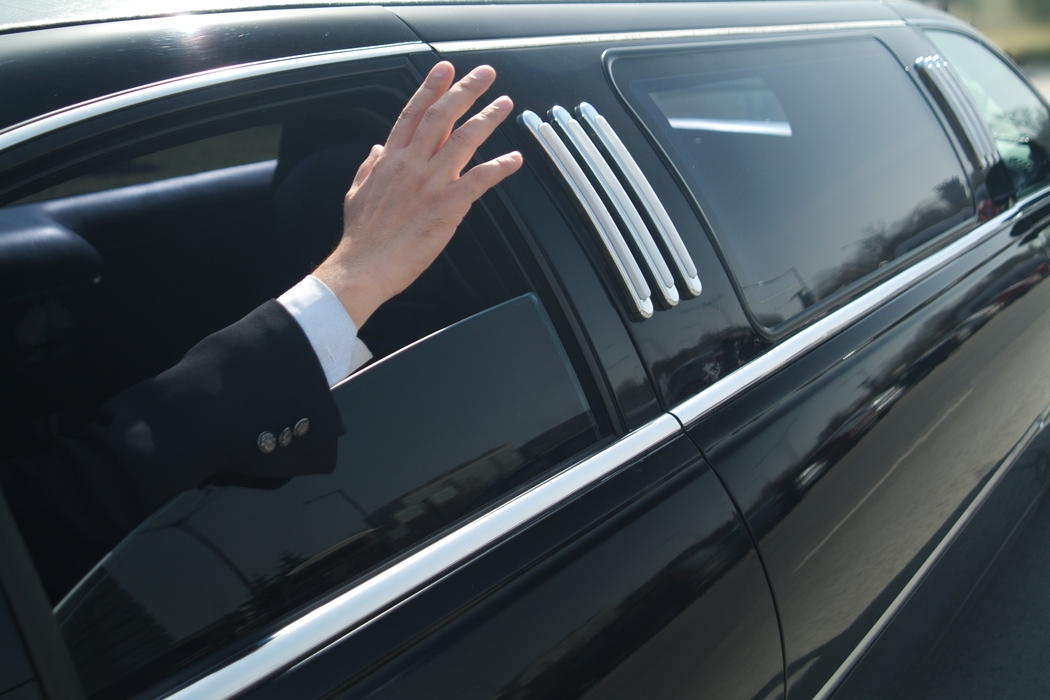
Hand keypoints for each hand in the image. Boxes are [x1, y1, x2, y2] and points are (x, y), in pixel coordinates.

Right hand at [312, 62, 522, 327]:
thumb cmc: (361, 238)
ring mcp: (430, 183)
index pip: (413, 114)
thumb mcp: (356, 193)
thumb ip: (369, 166)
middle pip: (442, 117)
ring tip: (504, 103)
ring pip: (464, 140)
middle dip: (465, 90)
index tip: (445, 69)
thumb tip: (377, 149)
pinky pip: (479, 180)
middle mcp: (411, 165)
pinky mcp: (446, 206)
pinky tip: (514, 158)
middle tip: (485, 73)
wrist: (363, 267)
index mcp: (390, 160)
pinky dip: (499, 167)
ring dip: (487, 118)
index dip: (430, 88)